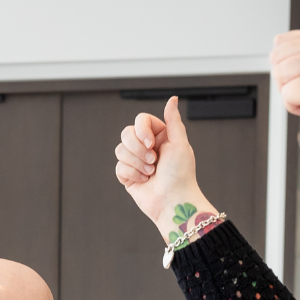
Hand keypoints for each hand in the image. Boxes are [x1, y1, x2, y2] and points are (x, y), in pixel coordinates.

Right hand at [114, 96, 214, 243]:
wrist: (173, 201)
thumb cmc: (181, 174)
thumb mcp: (180, 143)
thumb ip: (173, 119)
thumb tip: (172, 98)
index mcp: (159, 136)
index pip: (140, 120)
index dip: (141, 130)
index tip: (151, 144)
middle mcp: (147, 146)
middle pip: (126, 133)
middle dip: (138, 149)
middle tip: (153, 161)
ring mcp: (136, 161)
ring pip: (120, 150)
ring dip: (136, 163)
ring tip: (151, 173)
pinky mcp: (128, 175)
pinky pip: (118, 167)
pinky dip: (131, 174)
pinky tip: (144, 181)